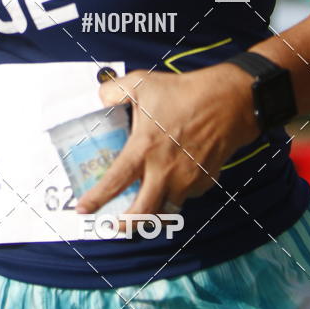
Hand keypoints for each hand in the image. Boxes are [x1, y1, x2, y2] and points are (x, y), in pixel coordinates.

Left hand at [75, 64, 259, 225]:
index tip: (82, 210)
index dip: (96, 200)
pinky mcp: (204, 181)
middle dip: (126, 224)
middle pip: (142, 212)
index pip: (114, 182)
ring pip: (166, 209)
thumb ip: (114, 91)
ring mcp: (187, 179)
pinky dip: (175, 194)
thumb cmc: (182, 92)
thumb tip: (101, 99)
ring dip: (152, 213)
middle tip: (115, 226)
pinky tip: (171, 182)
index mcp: (144, 148)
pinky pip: (185, 195)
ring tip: (142, 208)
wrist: (228, 102)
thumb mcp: (141, 82)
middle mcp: (164, 171)